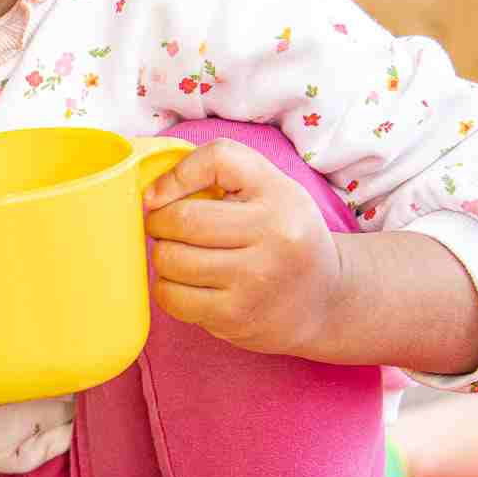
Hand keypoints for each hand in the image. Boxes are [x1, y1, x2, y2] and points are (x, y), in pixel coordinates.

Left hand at [143, 138, 345, 356]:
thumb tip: (151, 196)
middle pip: (180, 219)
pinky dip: (168, 288)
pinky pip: (171, 297)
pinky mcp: (236, 317)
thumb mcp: (269, 187)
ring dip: (163, 256)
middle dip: (159, 223)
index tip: (161, 195)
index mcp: (281, 197)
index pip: (217, 159)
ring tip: (182, 256)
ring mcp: (255, 281)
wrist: (326, 299)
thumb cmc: (285, 235)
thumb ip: (218, 168)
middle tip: (165, 228)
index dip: (176, 175)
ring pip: (170, 259)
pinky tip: (189, 283)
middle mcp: (274, 237)